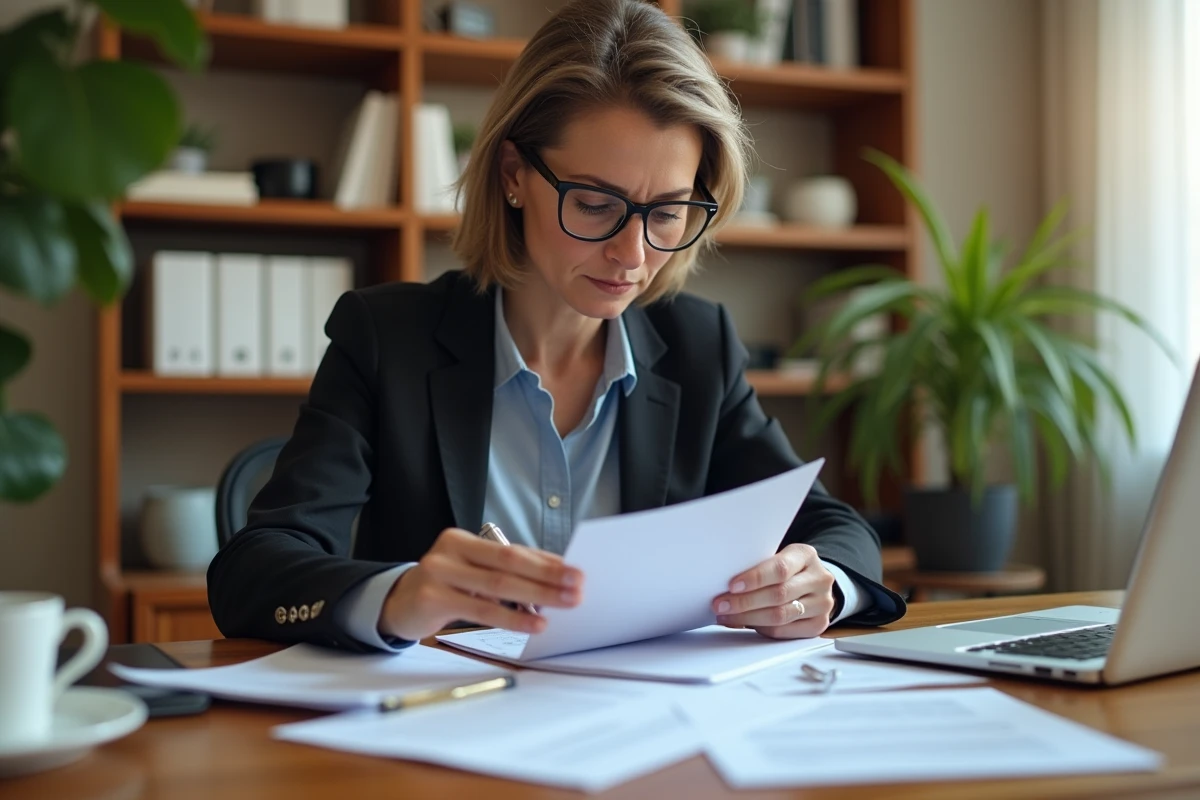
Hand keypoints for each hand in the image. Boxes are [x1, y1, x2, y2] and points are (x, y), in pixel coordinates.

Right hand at [379, 528, 583, 641]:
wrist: (396, 605)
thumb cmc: (443, 589)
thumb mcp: (470, 573)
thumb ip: (504, 573)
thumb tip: (554, 580)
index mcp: (463, 539)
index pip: (513, 549)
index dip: (546, 561)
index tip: (575, 571)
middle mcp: (450, 551)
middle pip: (509, 562)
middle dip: (548, 576)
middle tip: (577, 586)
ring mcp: (439, 572)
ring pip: (497, 585)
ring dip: (536, 596)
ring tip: (564, 605)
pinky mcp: (432, 598)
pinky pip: (481, 609)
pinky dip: (512, 618)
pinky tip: (534, 624)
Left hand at [712, 543, 835, 638]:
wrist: (814, 583)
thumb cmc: (788, 569)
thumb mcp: (777, 558)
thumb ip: (758, 567)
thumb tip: (725, 586)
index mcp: (806, 556)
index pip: (780, 568)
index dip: (755, 578)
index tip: (732, 586)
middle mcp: (819, 579)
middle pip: (779, 594)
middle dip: (745, 602)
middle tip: (721, 605)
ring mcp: (822, 604)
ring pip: (780, 616)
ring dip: (748, 618)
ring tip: (727, 616)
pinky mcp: (819, 625)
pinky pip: (784, 631)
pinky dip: (760, 629)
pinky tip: (744, 624)